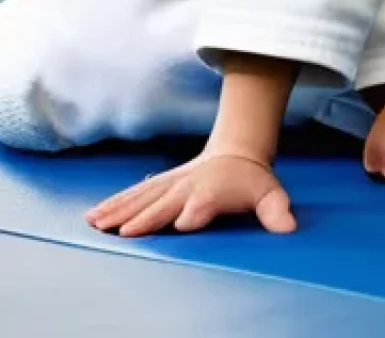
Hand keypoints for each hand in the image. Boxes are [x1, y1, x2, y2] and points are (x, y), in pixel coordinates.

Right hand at [84, 151, 295, 236]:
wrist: (236, 153)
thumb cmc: (251, 180)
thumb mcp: (270, 193)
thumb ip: (276, 210)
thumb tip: (289, 227)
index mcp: (213, 191)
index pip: (203, 204)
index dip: (195, 212)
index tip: (184, 222)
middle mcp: (188, 186)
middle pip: (165, 203)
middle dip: (147, 216)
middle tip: (126, 232)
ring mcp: (171, 184)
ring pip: (143, 198)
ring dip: (120, 211)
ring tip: (97, 224)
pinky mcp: (160, 185)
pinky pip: (134, 195)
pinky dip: (114, 204)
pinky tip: (94, 216)